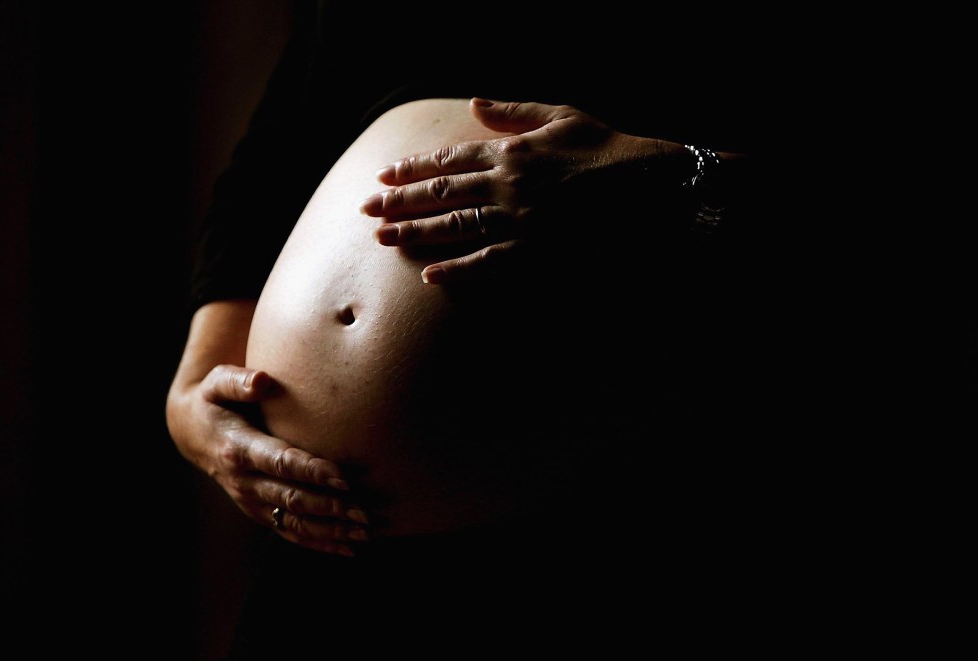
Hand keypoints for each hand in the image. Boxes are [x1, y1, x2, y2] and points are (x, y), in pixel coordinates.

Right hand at [167, 364, 369, 555]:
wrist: (192, 431)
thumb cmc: (214, 400)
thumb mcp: (216, 383)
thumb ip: (238, 381)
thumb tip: (262, 380)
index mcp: (238, 449)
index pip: (280, 463)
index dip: (312, 471)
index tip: (344, 478)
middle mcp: (244, 481)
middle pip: (291, 498)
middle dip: (329, 507)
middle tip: (364, 511)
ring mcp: (251, 501)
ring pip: (293, 523)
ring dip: (330, 530)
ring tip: (365, 533)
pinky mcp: (259, 511)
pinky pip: (290, 532)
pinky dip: (319, 543)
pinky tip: (349, 549)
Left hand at [363, 98, 687, 283]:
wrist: (650, 188)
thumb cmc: (609, 149)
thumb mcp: (562, 116)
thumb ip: (514, 111)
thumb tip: (474, 101)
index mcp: (511, 150)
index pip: (449, 157)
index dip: (413, 167)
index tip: (385, 174)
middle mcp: (506, 184)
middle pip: (440, 192)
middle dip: (399, 200)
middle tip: (366, 208)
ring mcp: (518, 220)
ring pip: (453, 225)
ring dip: (414, 232)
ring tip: (382, 237)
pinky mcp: (535, 252)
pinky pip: (486, 263)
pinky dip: (456, 269)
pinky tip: (430, 275)